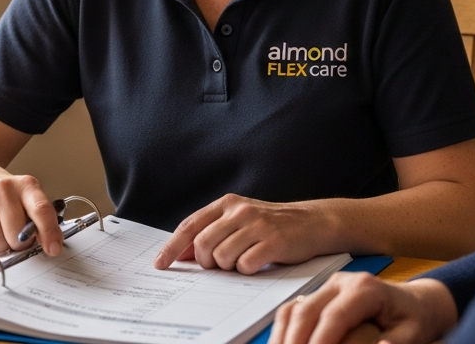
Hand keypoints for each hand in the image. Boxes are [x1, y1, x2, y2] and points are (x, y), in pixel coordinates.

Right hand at [0, 172, 63, 256]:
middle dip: (20, 243)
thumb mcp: (29, 199)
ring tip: (1, 229)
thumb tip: (50, 245)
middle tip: (18, 235)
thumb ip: (41, 220)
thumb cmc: (9, 197)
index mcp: (27, 185)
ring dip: (2, 245)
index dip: (49, 232)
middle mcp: (4, 188)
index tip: (54, 249)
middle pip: (17, 235)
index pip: (42, 210)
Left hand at [153, 194, 335, 274]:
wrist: (313, 223)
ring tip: (245, 259)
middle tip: (222, 264)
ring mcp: (256, 225)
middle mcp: (240, 211)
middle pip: (203, 245)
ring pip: (222, 258)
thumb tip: (182, 253)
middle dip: (207, 262)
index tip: (161, 264)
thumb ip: (212, 232)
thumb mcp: (240, 221)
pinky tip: (259, 261)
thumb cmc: (273, 225)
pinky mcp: (272, 241)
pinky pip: (245, 266)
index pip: (190, 225)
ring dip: (230, 267)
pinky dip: (248, 270)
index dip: (172, 247)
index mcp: (228, 204)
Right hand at [270, 275, 456, 343]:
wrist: (413, 302)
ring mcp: (327, 286)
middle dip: (294, 341)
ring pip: (294, 309)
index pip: (334, 316)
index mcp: (365, 289)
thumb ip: (395, 343)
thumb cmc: (412, 318)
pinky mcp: (319, 295)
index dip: (319, 341)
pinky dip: (283, 331)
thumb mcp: (412, 333)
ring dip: (283, 337)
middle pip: (307, 311)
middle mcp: (342, 282)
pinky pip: (293, 310)